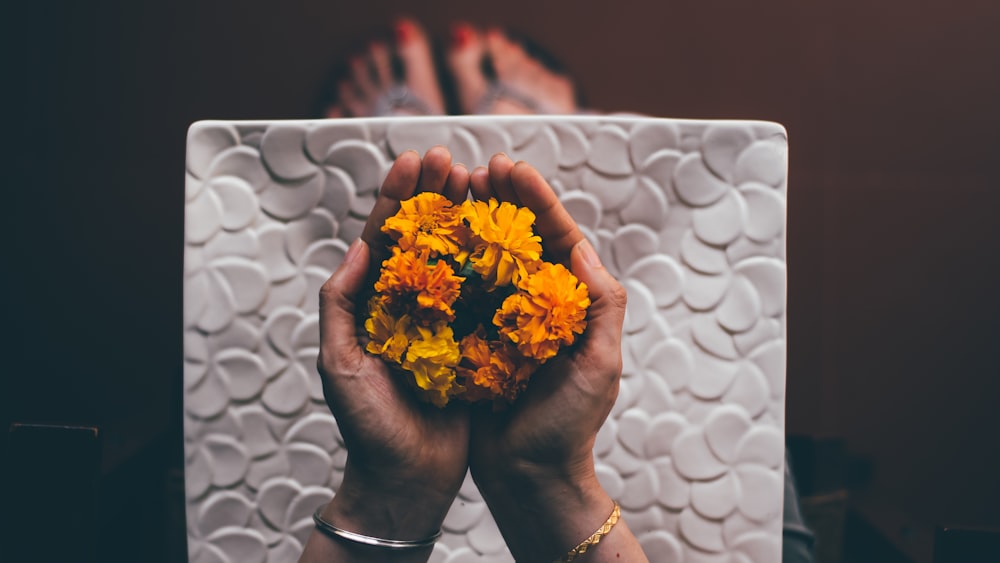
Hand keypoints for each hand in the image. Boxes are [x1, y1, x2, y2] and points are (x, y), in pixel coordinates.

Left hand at [301, 147, 470, 561]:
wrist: (406, 480)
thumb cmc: (366, 426)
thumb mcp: (340, 364)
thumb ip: (342, 305)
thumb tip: (360, 247)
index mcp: (374, 304)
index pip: (385, 237)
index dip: (399, 197)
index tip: (415, 159)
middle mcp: (411, 305)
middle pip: (423, 237)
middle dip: (435, 196)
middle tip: (452, 160)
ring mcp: (445, 322)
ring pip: (458, 258)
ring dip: (467, 219)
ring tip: (481, 183)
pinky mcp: (475, 343)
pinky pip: (487, 296)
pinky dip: (496, 263)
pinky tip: (510, 235)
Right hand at [467, 154, 645, 560]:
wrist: (530, 477)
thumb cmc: (570, 426)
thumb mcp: (599, 366)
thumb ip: (600, 307)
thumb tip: (581, 247)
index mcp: (571, 303)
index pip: (556, 238)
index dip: (534, 199)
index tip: (509, 167)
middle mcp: (537, 305)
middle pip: (518, 239)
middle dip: (499, 199)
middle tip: (475, 168)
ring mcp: (503, 321)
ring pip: (486, 259)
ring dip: (470, 222)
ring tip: (450, 190)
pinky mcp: (473, 340)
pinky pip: (459, 294)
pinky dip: (447, 264)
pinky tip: (428, 239)